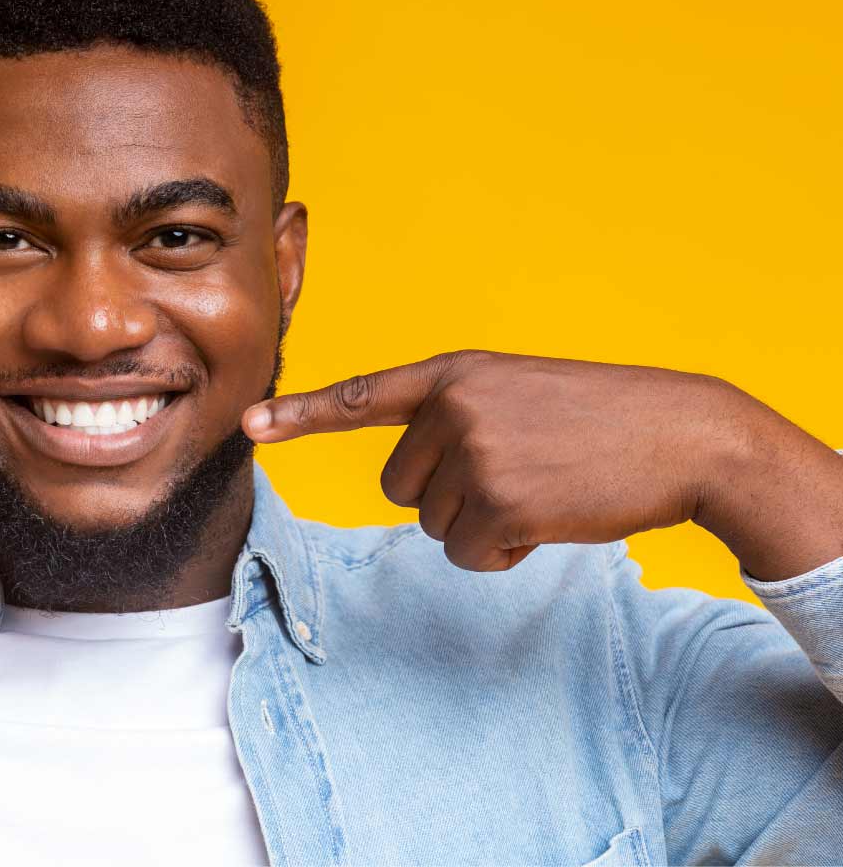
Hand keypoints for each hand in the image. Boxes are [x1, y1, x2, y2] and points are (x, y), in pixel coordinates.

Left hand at [241, 349, 752, 571]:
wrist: (682, 434)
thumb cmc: (599, 419)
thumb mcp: (516, 394)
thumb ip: (455, 419)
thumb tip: (410, 487)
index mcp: (453, 374)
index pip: (360, 396)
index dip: (299, 414)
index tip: (249, 424)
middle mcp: (452, 407)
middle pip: (401, 488)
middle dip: (449, 498)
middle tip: (516, 475)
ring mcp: (475, 453)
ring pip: (434, 526)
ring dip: (483, 527)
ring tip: (542, 491)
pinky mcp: (501, 501)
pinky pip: (468, 556)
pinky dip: (505, 554)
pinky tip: (550, 520)